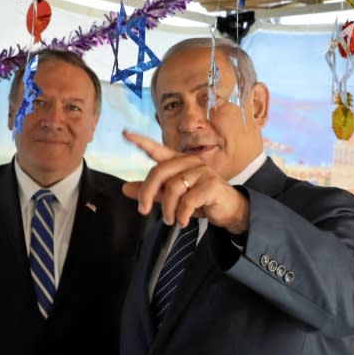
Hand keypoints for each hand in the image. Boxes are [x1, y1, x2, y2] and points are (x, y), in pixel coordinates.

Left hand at [122, 130, 248, 233]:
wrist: (228, 210)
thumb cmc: (200, 200)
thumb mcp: (172, 197)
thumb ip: (151, 192)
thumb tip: (125, 188)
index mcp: (178, 161)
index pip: (157, 149)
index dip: (141, 141)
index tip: (125, 133)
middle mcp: (189, 162)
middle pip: (159, 172)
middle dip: (147, 193)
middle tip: (143, 210)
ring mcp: (201, 171)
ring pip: (173, 188)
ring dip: (168, 209)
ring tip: (171, 220)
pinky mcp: (211, 184)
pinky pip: (188, 200)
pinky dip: (182, 214)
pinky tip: (183, 221)